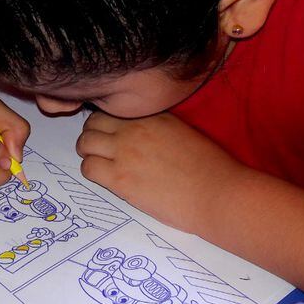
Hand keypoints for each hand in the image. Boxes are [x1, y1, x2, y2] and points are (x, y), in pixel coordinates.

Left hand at [76, 112, 244, 232]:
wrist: (218, 193)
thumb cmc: (211, 169)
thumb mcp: (186, 133)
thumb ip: (160, 128)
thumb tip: (146, 136)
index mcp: (153, 115)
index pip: (114, 109)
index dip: (108, 122)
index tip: (110, 133)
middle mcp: (135, 129)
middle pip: (93, 122)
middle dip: (93, 135)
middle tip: (100, 149)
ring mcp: (125, 152)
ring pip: (85, 144)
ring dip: (88, 153)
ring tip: (100, 164)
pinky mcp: (121, 178)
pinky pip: (89, 169)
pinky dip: (92, 172)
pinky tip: (106, 179)